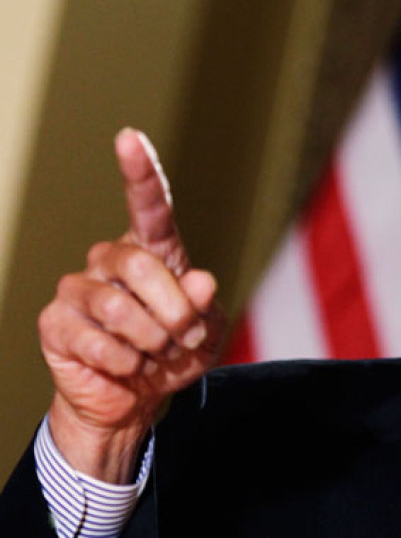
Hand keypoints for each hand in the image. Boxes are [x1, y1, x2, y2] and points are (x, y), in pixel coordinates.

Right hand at [38, 128, 224, 482]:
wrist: (136, 399)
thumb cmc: (174, 354)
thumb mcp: (207, 332)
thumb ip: (206, 304)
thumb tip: (199, 280)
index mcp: (151, 251)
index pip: (149, 208)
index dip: (141, 174)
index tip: (130, 138)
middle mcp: (110, 260)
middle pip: (142, 266)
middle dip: (175, 312)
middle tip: (185, 337)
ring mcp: (78, 289)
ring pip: (120, 308)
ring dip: (152, 343)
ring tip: (155, 355)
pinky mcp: (55, 322)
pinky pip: (97, 341)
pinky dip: (127, 364)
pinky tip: (127, 367)